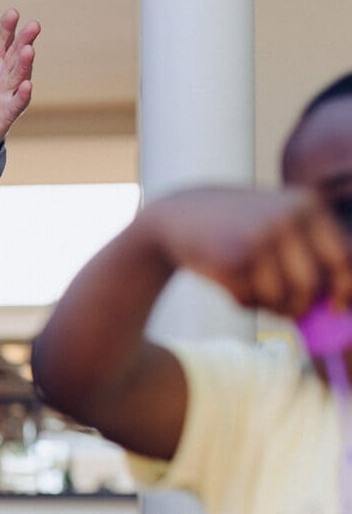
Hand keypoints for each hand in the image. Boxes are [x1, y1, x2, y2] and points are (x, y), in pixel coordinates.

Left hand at [0, 7, 40, 162]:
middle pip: (16, 55)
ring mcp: (7, 95)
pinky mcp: (6, 114)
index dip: (7, 28)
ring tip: (29, 50)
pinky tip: (27, 85)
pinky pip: (16, 104)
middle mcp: (3, 76)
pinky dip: (22, 95)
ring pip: (19, 76)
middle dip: (25, 40)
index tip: (12, 13)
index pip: (2, 42)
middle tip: (33, 25)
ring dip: (26, 64)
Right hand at [144, 186, 351, 319]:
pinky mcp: (230, 259)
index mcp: (307, 204)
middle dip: (298, 306)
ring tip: (252, 291)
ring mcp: (257, 237)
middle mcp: (286, 218)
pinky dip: (242, 302)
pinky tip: (230, 284)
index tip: (336, 308)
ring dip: (267, 306)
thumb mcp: (279, 221)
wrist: (178, 215)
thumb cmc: (237, 227)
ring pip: (280, 297)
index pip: (342, 257)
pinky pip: (249, 300)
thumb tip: (339, 306)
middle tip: (286, 309)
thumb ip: (311, 252)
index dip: (343, 288)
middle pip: (311, 286)